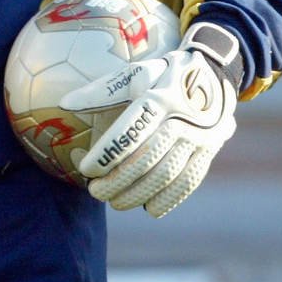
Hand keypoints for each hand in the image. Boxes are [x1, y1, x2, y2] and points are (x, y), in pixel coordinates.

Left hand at [59, 23, 240, 217]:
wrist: (217, 74)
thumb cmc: (165, 75)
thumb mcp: (138, 73)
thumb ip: (103, 90)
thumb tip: (65, 103)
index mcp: (160, 98)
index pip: (129, 132)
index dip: (106, 155)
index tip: (86, 169)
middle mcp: (182, 119)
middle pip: (146, 159)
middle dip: (117, 182)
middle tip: (95, 192)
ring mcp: (199, 137)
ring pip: (166, 175)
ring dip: (138, 194)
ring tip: (116, 202)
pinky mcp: (209, 151)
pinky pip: (189, 181)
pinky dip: (168, 199)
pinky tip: (148, 207)